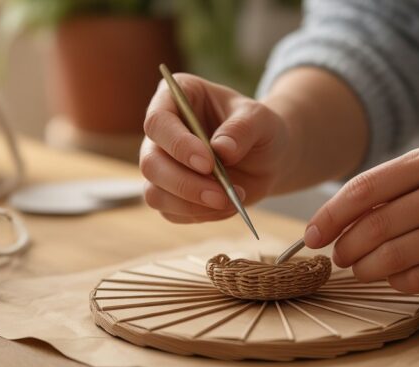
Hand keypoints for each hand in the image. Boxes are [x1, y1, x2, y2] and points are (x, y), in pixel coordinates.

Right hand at [140, 73, 287, 222]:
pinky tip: (227, 206)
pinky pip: (171, 212)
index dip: (178, 145)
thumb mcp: (261, 120)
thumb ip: (243, 129)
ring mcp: (161, 165)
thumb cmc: (259, 129)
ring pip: (154, 193)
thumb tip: (222, 150)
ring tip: (230, 201)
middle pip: (150, 162)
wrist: (268, 157)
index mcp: (177, 98)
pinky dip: (200, 215)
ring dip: (191, 204)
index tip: (207, 163)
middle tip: (220, 194)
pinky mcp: (169, 194)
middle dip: (184, 183)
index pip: (158, 121)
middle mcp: (162, 132)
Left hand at [303, 144, 418, 292]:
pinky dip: (397, 282)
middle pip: (376, 226)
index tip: (312, 236)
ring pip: (395, 256)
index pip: (365, 189)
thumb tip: (329, 226)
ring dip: (367, 269)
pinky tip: (395, 278)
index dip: (330, 217)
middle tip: (339, 258)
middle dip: (347, 248)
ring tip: (361, 270)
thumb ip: (387, 192)